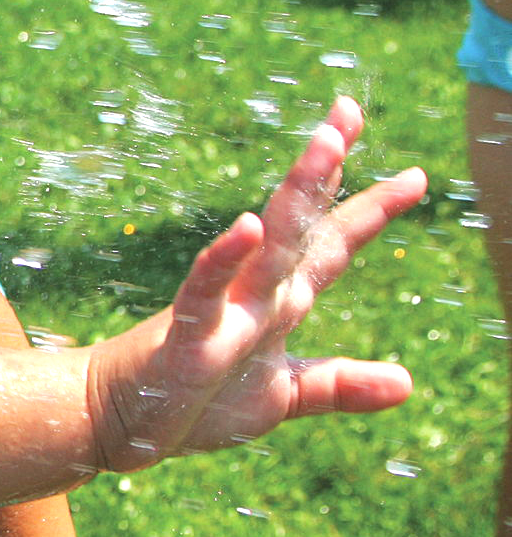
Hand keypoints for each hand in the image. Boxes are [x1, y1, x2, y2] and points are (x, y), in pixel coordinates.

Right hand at [86, 98, 424, 469]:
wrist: (119, 424)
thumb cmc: (195, 404)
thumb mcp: (282, 397)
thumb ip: (340, 384)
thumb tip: (407, 383)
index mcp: (281, 304)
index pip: (331, 245)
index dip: (372, 209)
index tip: (416, 174)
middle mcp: (257, 296)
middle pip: (302, 225)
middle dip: (327, 169)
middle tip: (348, 113)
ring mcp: (224, 310)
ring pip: (270, 245)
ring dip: (300, 193)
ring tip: (327, 145)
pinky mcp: (188, 336)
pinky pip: (206, 290)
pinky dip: (226, 258)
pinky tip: (247, 225)